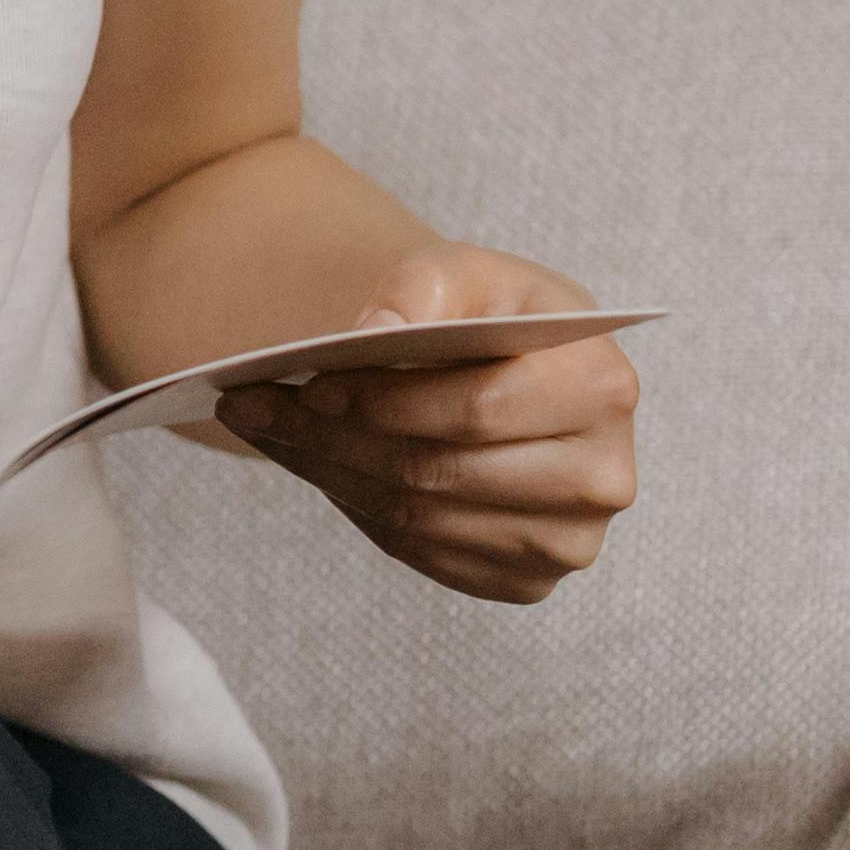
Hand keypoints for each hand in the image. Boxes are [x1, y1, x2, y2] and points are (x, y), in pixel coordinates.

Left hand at [210, 242, 637, 603]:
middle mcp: (601, 477)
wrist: (498, 366)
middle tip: (248, 407)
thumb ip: (420, 289)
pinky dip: (355, 507)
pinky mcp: (524, 578)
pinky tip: (311, 462)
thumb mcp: (458, 271)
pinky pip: (424, 554)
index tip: (309, 385)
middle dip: (333, 438)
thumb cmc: (481, 314)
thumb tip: (374, 331)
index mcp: (601, 387)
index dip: (385, 402)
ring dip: (328, 472)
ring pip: (420, 518)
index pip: (477, 411)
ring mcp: (567, 539)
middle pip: (439, 470)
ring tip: (263, 428)